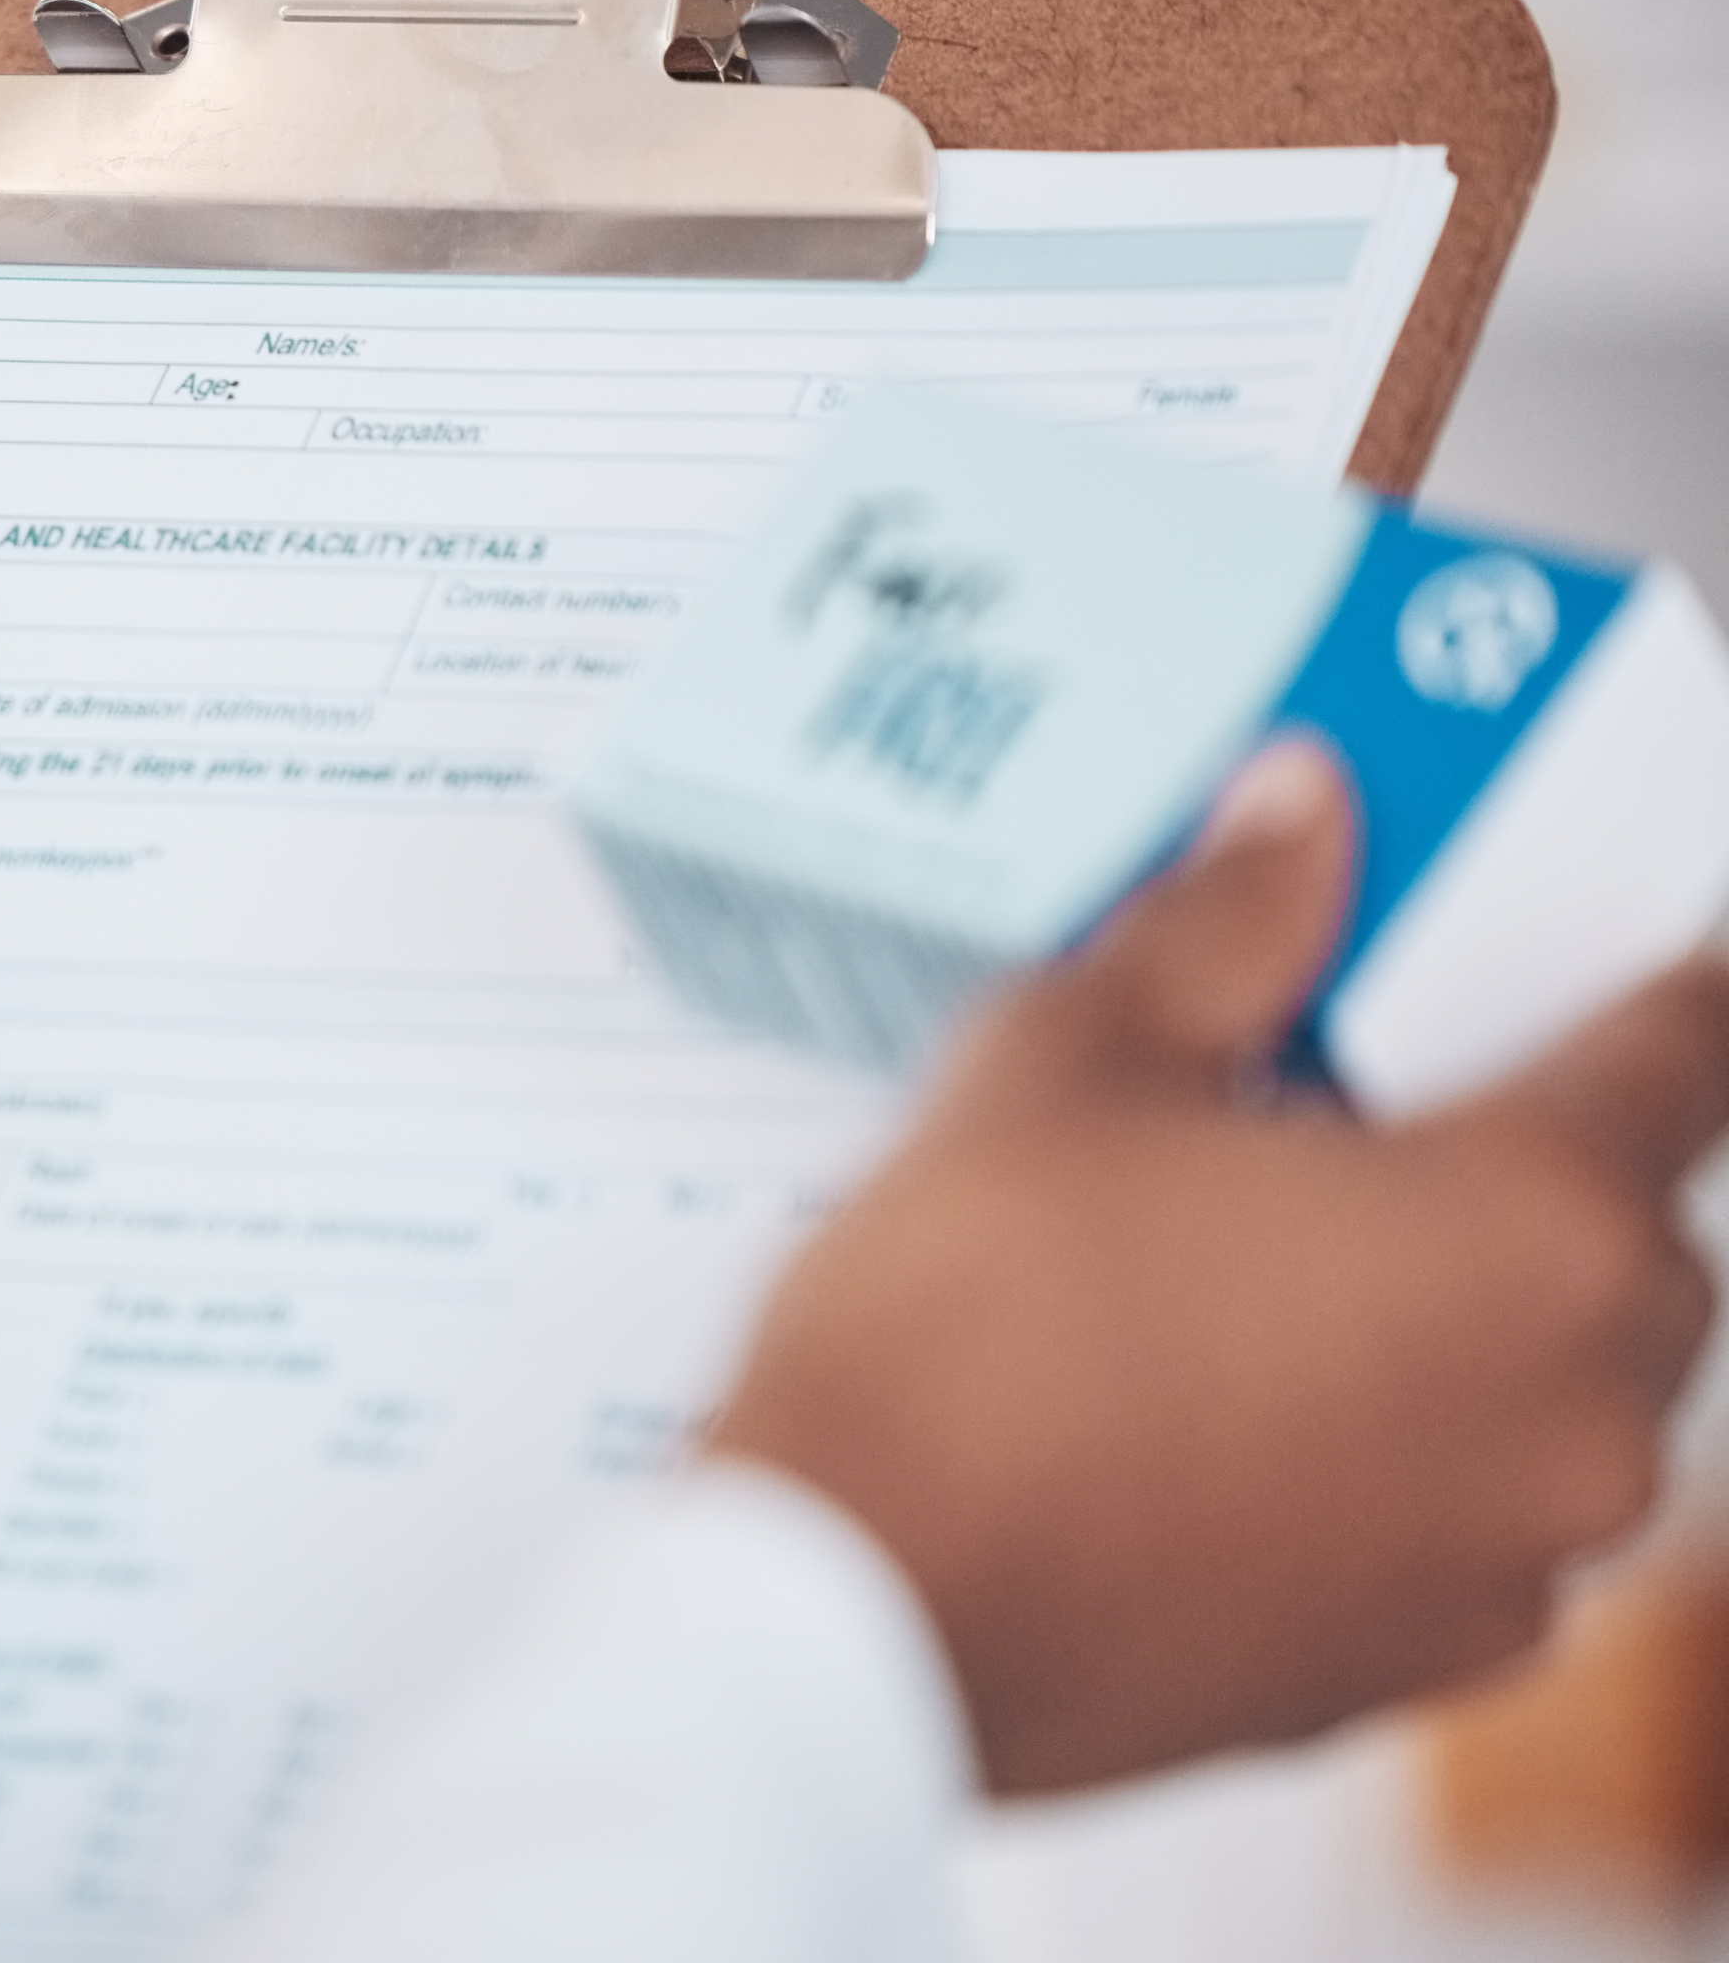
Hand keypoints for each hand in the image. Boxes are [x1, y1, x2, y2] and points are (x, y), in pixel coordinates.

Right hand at [707, 741, 1728, 1793]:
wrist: (854, 1604)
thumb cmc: (963, 1346)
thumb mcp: (1068, 1061)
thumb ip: (1220, 928)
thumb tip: (1293, 824)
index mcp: (1526, 1230)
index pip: (1679, 1061)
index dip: (1662, 991)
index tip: (1660, 972)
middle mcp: (1568, 1417)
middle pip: (1634, 1252)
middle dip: (1540, 1174)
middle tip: (1382, 1119)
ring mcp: (1494, 1569)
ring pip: (1554, 1406)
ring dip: (1466, 1327)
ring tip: (1275, 1272)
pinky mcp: (1396, 1674)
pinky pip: (1455, 1528)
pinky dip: (1391, 1459)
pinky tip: (1229, 1412)